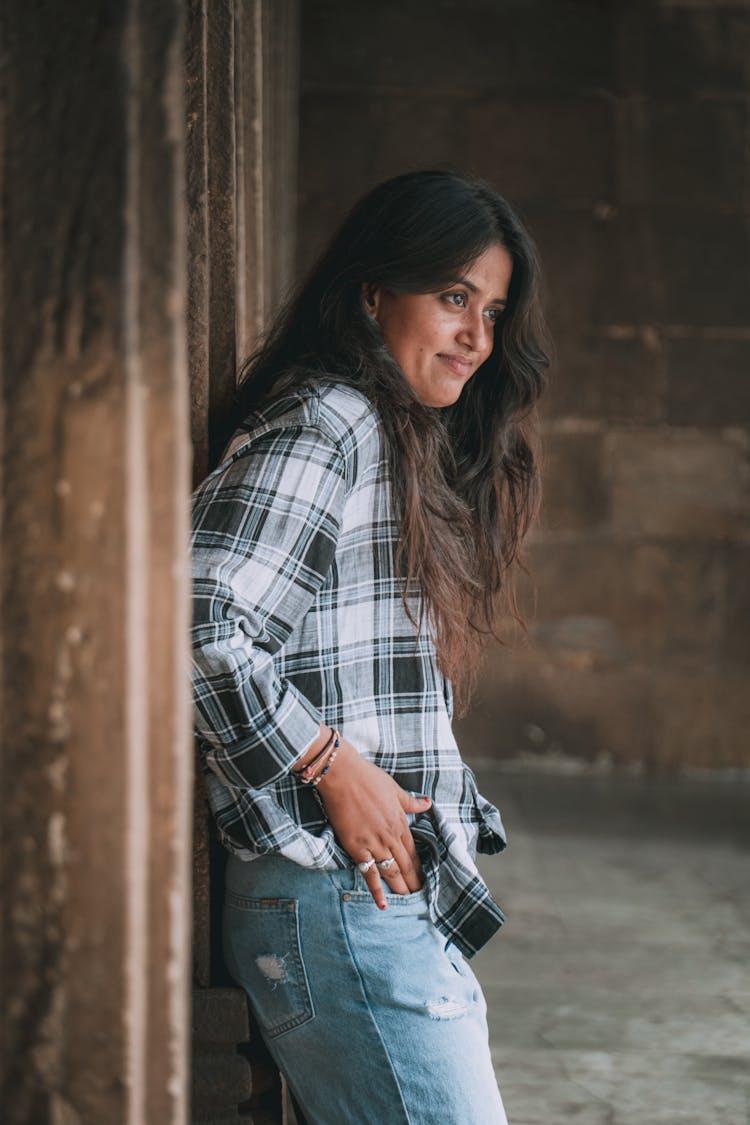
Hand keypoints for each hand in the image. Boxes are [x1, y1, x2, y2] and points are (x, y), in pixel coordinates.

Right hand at [315, 738, 430, 908]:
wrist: (341, 774)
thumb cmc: (367, 777)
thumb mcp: (394, 788)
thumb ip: (411, 801)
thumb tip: (427, 803)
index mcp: (400, 821)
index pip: (413, 851)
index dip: (419, 867)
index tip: (424, 878)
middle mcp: (390, 836)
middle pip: (405, 865)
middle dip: (414, 881)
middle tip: (420, 895)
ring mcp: (374, 843)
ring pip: (391, 872)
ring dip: (401, 888)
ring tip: (408, 900)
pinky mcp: (356, 848)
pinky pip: (369, 874)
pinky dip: (377, 890)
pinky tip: (383, 904)